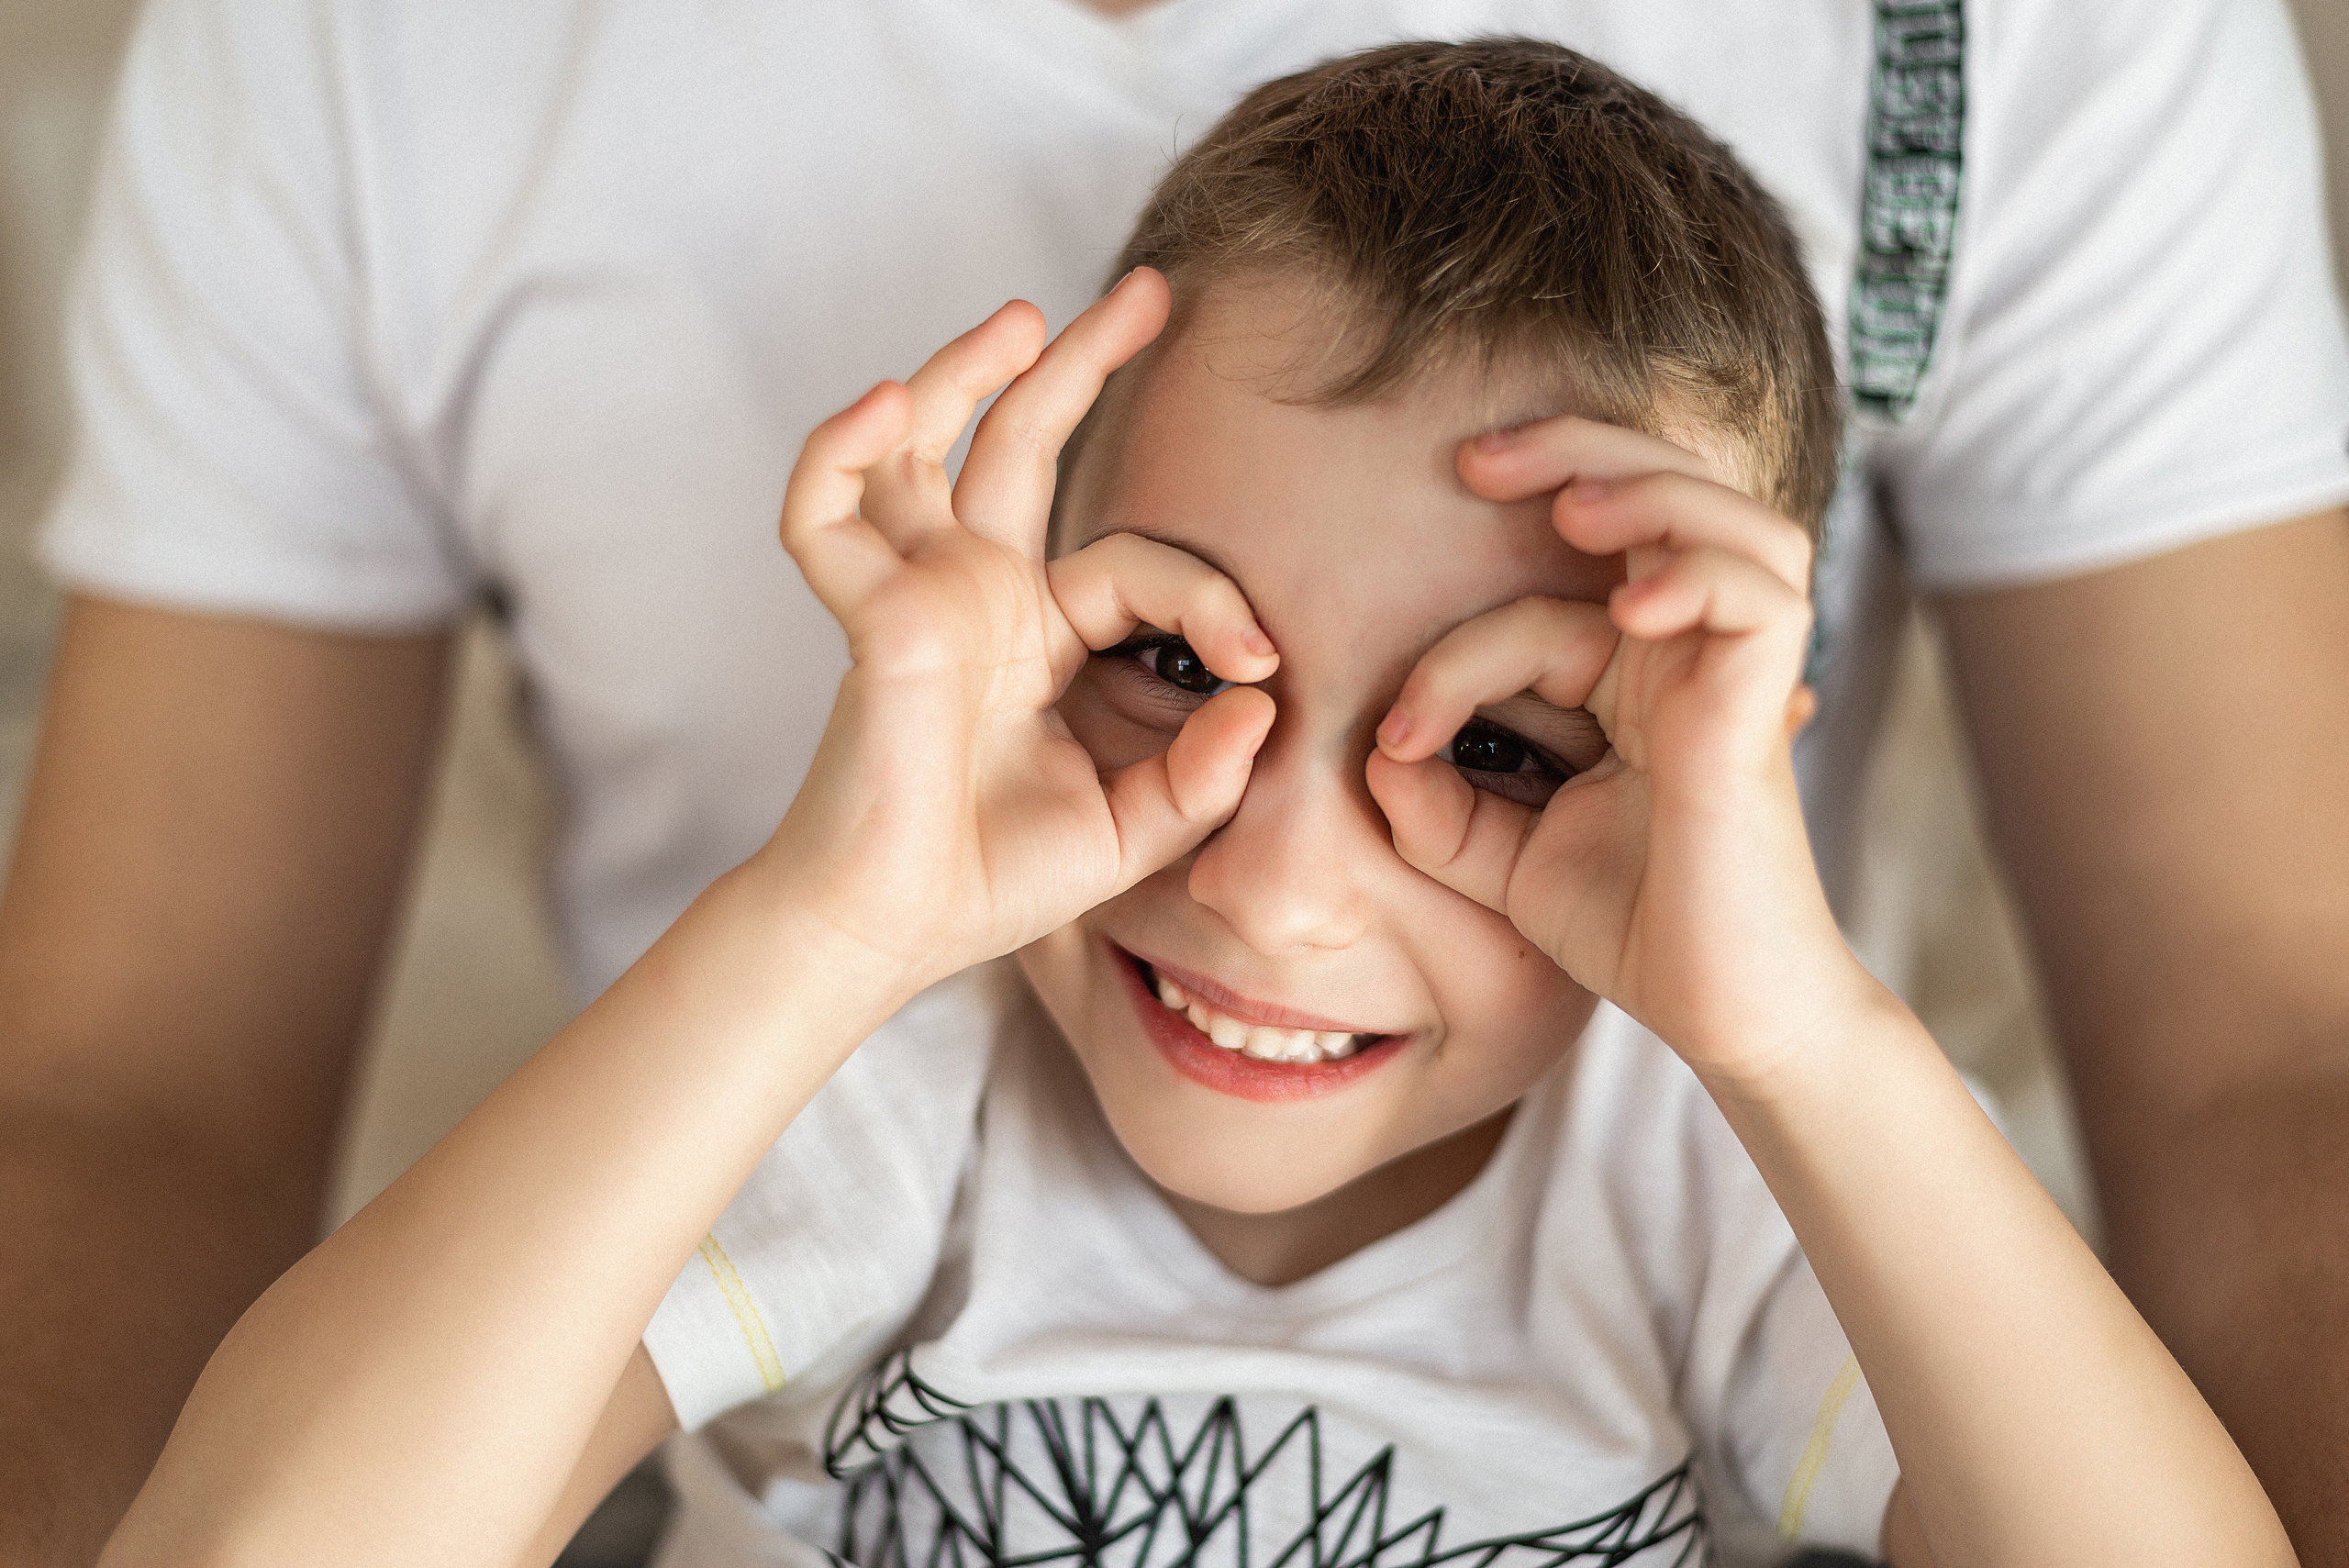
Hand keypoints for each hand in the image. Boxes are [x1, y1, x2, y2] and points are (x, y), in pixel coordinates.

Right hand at [758, 269, 1277, 992]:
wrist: (898, 930)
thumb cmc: (997, 877)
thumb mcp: (1133, 829)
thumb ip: (1201, 774)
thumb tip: (1264, 701)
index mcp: (1039, 636)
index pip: (1133, 566)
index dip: (1208, 596)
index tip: (1261, 658)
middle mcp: (978, 597)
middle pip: (1022, 445)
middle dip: (1080, 365)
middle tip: (1151, 292)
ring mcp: (918, 597)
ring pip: (924, 451)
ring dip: (963, 373)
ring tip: (1025, 317)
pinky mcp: (868, 617)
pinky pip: (826, 514)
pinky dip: (841, 455)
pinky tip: (888, 405)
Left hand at [1365, 417, 1857, 1084]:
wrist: (1718, 1012)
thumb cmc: (1633, 928)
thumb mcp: (1503, 859)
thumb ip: (1436, 808)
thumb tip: (1377, 756)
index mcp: (1630, 677)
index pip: (1542, 607)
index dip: (1454, 655)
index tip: (1394, 737)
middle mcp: (1688, 658)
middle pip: (1660, 497)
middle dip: (1573, 450)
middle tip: (1477, 457)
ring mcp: (1734, 677)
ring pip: (1731, 524)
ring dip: (1652, 488)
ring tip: (1576, 503)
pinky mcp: (1765, 710)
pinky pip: (1762, 599)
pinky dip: (1703, 574)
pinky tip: (1635, 605)